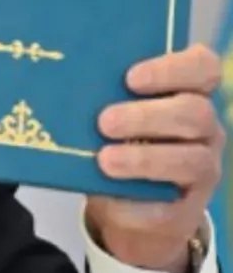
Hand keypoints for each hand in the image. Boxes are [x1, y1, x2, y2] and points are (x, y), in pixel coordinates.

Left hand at [86, 44, 223, 272]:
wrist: (126, 205)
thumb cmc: (117, 143)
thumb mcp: (111, 115)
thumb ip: (104, 96)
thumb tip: (69, 83)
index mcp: (187, 91)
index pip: (202, 66)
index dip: (171, 68)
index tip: (130, 77)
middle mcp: (203, 125)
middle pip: (195, 111)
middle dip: (147, 115)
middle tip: (104, 121)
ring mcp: (203, 164)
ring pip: (193, 156)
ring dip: (145, 156)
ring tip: (105, 158)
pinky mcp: (190, 202)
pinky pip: (176, 194)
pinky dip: (143, 184)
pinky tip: (112, 179)